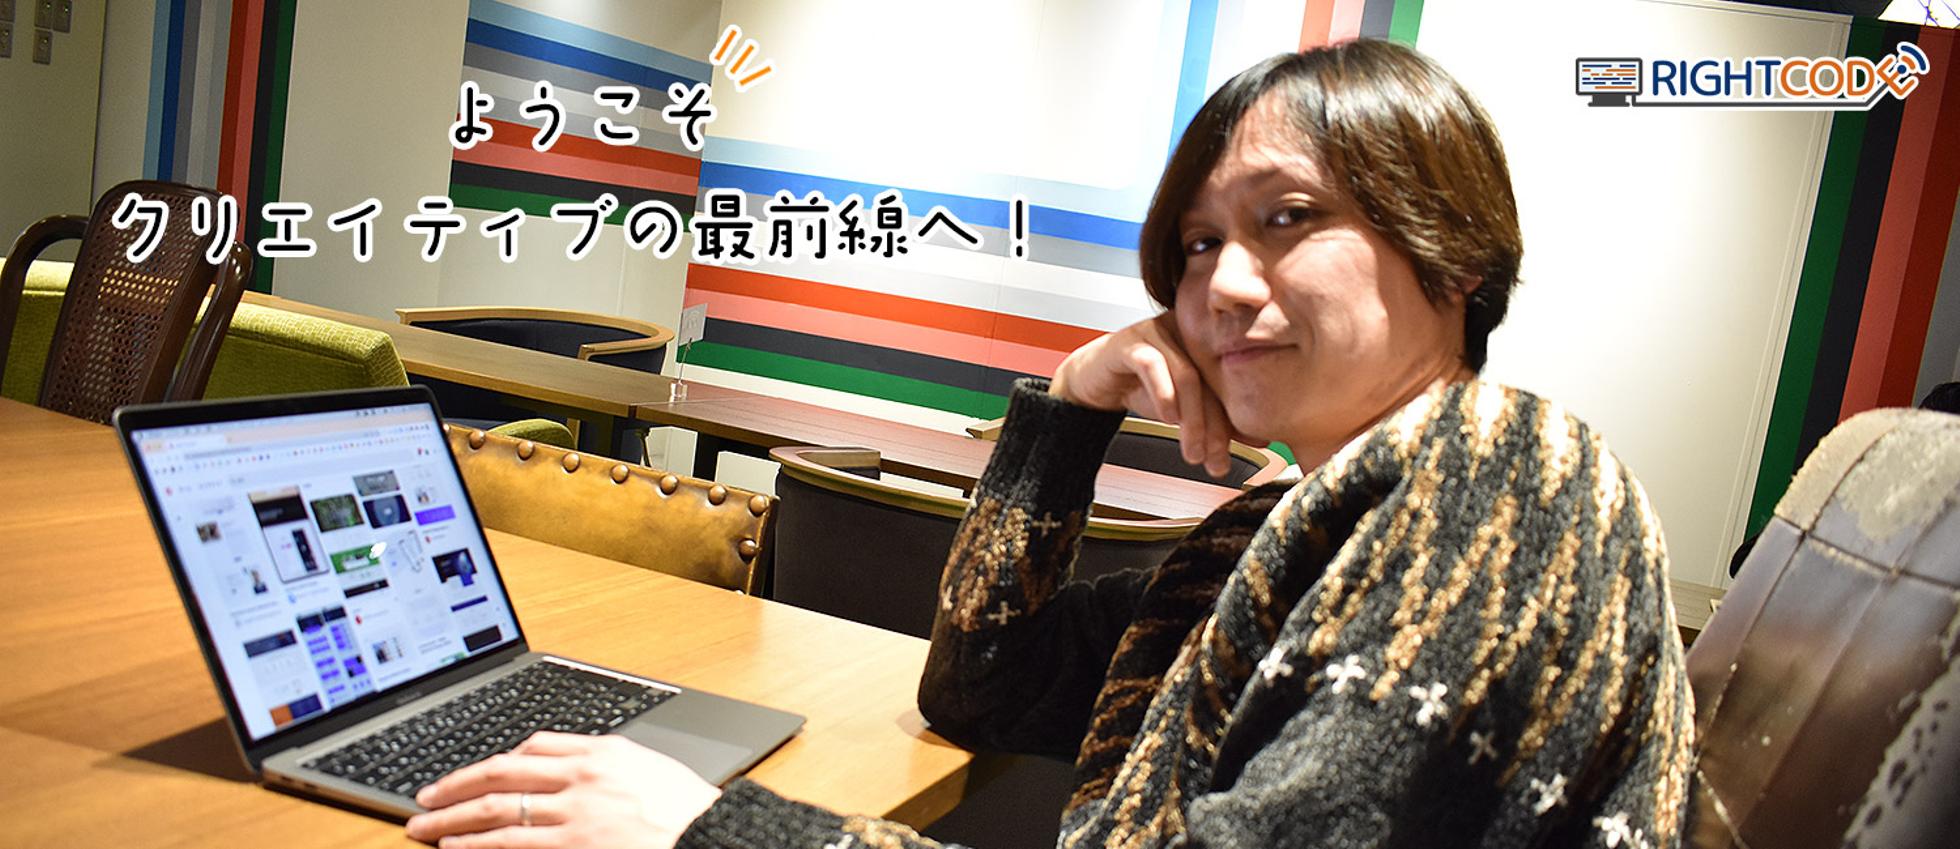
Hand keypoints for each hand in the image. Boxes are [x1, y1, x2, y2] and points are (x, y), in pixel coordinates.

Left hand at [406, 732, 720, 848]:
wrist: (712, 836)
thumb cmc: (688, 811)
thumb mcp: (648, 770)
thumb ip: (606, 765)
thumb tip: (565, 769)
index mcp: (602, 750)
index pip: (533, 747)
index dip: (494, 761)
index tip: (473, 773)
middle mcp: (582, 775)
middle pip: (501, 772)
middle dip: (455, 784)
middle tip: (423, 797)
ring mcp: (574, 812)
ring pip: (496, 808)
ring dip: (452, 816)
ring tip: (422, 825)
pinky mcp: (573, 845)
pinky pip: (510, 842)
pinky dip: (476, 843)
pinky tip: (454, 846)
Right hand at [1049, 313, 1235, 477]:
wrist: (1093, 381)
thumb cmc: (1142, 387)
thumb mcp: (1184, 408)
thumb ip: (1217, 417)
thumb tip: (1260, 437)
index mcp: (1208, 341)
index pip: (1229, 385)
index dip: (1235, 423)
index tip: (1240, 453)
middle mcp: (1187, 331)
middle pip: (1212, 381)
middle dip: (1215, 428)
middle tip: (1213, 462)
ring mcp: (1158, 332)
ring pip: (1187, 376)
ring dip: (1192, 420)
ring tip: (1192, 452)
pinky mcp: (1129, 341)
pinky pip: (1152, 364)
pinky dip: (1164, 394)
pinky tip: (1168, 419)